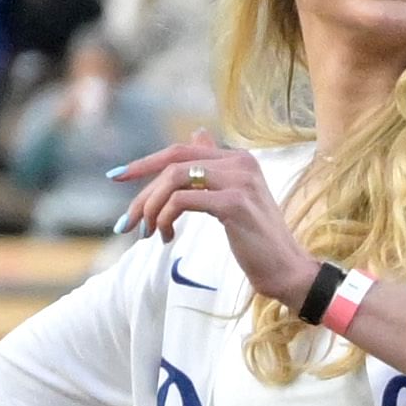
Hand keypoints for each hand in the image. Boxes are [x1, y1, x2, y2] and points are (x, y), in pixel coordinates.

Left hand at [112, 132, 316, 305]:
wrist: (288, 271)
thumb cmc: (259, 241)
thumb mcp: (234, 197)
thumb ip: (214, 166)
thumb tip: (198, 133)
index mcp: (239, 158)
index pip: (181, 150)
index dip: (145, 162)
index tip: (117, 177)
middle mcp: (240, 162)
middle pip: (173, 162)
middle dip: (142, 191)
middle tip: (127, 221)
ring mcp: (238, 181)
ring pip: (174, 179)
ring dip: (150, 208)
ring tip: (147, 233)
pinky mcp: (234, 204)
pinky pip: (182, 201)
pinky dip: (164, 217)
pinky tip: (165, 236)